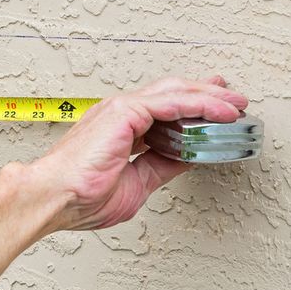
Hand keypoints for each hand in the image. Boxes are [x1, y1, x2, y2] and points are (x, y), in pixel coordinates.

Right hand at [27, 76, 248, 233]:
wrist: (54, 196)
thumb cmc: (80, 196)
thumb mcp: (137, 184)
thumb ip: (162, 167)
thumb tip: (189, 159)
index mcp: (120, 131)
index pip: (164, 112)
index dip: (193, 108)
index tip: (216, 109)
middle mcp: (121, 115)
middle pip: (173, 95)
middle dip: (206, 93)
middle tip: (233, 97)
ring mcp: (122, 109)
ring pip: (176, 93)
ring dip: (210, 97)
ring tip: (236, 103)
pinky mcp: (125, 111)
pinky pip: (171, 102)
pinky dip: (200, 104)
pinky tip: (221, 111)